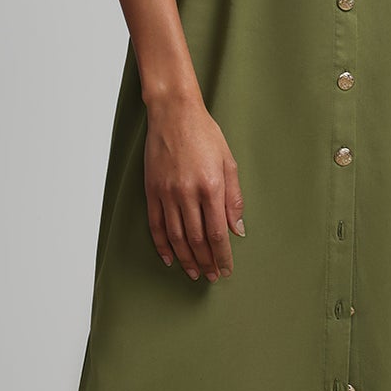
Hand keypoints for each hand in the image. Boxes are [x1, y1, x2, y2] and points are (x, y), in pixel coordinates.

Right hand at [144, 97, 244, 281]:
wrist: (173, 113)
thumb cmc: (204, 134)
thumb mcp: (228, 162)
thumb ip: (234, 198)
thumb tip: (238, 229)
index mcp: (210, 186)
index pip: (218, 233)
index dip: (222, 255)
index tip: (226, 269)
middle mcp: (187, 193)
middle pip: (197, 239)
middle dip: (206, 262)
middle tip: (212, 276)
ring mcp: (167, 193)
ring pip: (176, 236)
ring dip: (186, 258)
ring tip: (193, 273)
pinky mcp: (152, 190)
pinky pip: (156, 224)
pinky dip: (162, 244)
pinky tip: (169, 257)